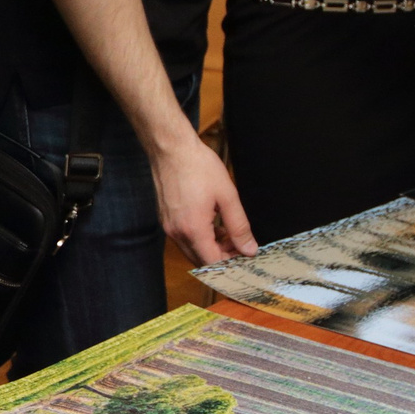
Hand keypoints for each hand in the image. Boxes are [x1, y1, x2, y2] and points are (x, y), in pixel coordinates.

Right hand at [152, 132, 255, 265]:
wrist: (171, 149)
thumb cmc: (198, 167)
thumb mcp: (227, 196)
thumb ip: (239, 226)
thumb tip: (249, 248)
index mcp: (193, 229)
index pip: (213, 263)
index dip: (230, 264)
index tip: (244, 257)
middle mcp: (177, 232)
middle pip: (201, 260)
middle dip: (222, 257)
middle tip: (240, 244)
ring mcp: (169, 226)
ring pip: (192, 250)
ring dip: (211, 247)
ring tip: (228, 232)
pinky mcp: (165, 219)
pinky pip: (184, 238)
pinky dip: (199, 238)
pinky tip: (212, 224)